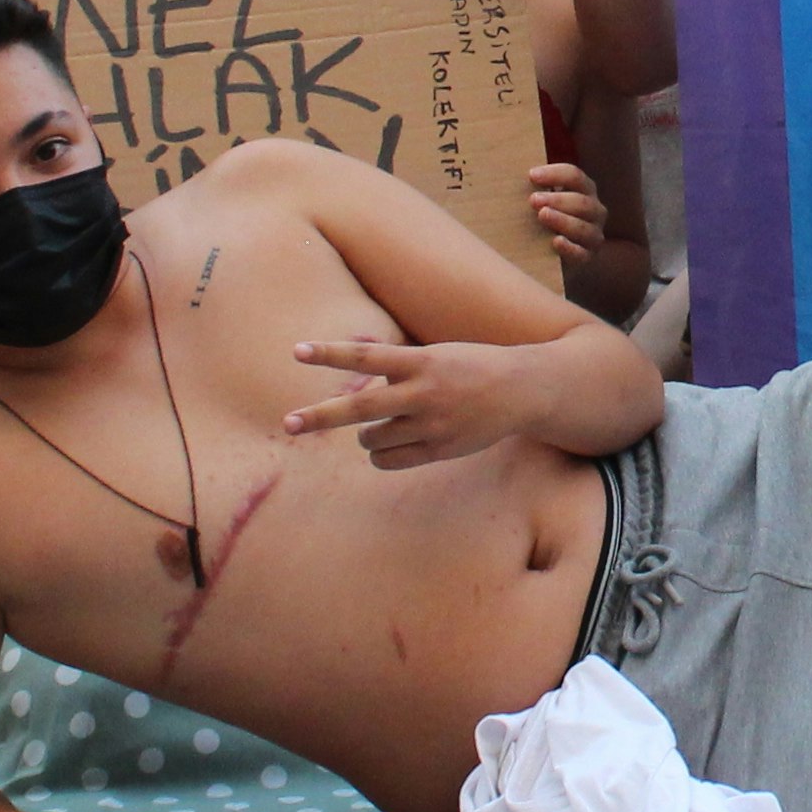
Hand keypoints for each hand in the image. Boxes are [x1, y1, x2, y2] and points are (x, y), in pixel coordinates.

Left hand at [281, 331, 545, 462]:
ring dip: (364, 435)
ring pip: (372, 438)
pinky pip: (391, 460)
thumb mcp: (434, 356)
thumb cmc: (470, 367)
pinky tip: (388, 445)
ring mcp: (431, 424)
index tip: (297, 351)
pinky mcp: (440, 449)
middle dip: (320, 416)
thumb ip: (397, 368)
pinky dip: (381, 454)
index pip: (365, 355)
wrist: (522, 390)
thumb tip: (354, 387)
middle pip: (359, 407)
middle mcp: (423, 392)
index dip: (330, 354)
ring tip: (376, 427)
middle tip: (288, 423)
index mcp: (421, 361)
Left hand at [525, 159, 607, 260]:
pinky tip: (555, 241)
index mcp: (585, 191)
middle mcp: (594, 211)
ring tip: (542, 215)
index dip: (554, 174)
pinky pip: (581, 253)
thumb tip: (508, 174)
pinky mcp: (587, 257)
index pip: (574, 176)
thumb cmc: (543, 219)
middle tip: (533, 200)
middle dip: (557, 199)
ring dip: (563, 220)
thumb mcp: (542, 200)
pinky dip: (569, 247)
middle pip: (581, 202)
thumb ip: (534, 188)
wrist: (552, 254)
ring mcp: (593, 235)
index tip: (531, 175)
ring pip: (583, 227)